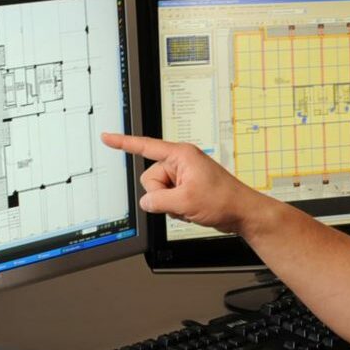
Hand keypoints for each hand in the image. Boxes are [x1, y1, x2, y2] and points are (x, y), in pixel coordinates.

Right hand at [101, 133, 257, 233]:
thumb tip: (146, 202)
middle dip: (162, 195)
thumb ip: (158, 201)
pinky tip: (192, 209)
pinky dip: (176, 208)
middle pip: (150, 179)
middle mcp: (180, 163)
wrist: (242, 213)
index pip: (146, 147)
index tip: (107, 137)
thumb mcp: (185, 201)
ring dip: (170, 204)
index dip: (124, 142)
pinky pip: (168, 200)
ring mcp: (183, 176)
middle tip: (183, 199)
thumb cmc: (223, 200)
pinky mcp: (186, 188)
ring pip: (157, 193)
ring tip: (191, 205)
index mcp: (181, 155)